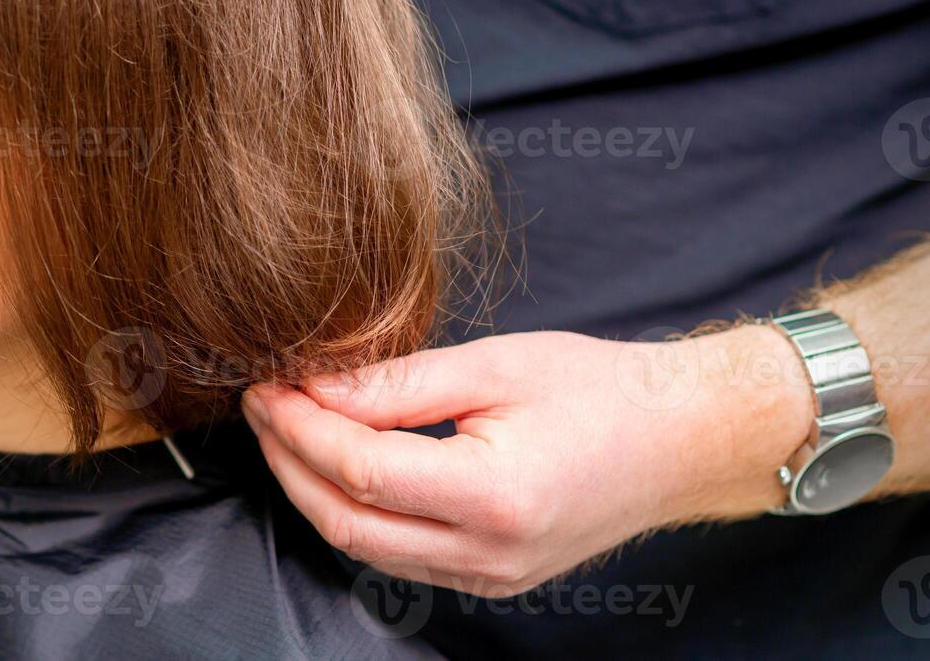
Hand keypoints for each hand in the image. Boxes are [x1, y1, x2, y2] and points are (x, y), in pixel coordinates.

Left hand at [241, 327, 813, 595]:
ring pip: (365, 547)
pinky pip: (398, 554)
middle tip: (262, 404)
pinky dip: (355, 511)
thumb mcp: (495, 364)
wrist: (680, 441)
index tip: (269, 385)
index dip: (301, 427)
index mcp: (493, 496)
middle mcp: (488, 553)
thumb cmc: (600, 390)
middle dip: (289, 461)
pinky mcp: (491, 576)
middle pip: (347, 522)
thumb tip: (317, 388)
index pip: (360, 469)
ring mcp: (490, 576)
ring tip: (286, 428)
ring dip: (314, 489)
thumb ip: (399, 382)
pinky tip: (337, 463)